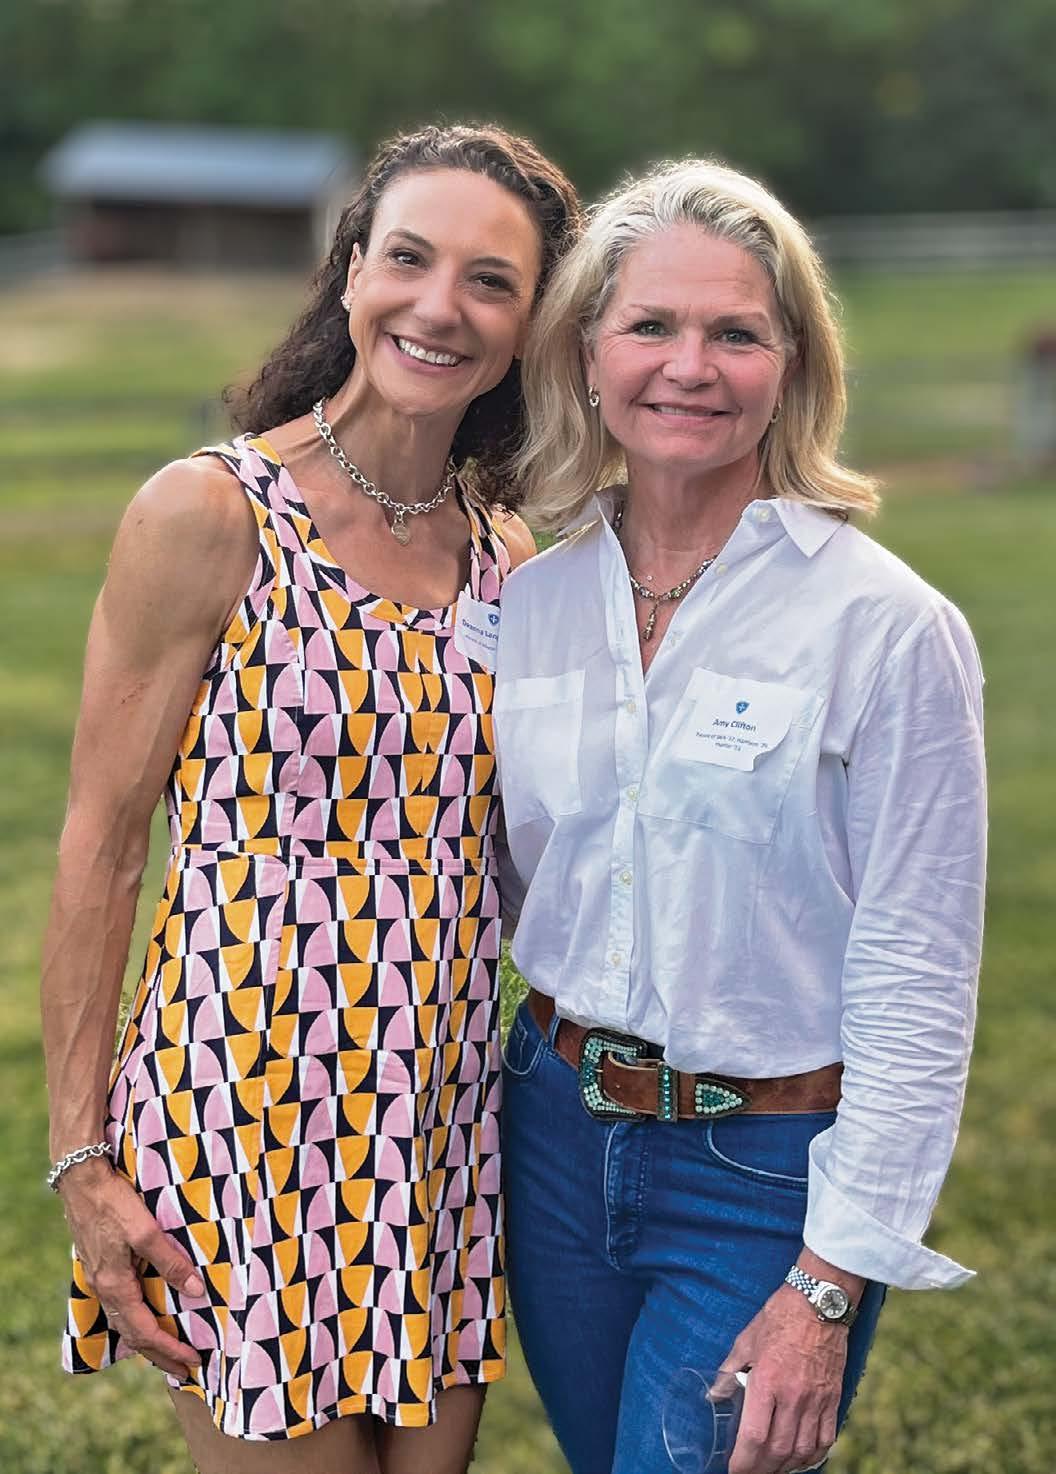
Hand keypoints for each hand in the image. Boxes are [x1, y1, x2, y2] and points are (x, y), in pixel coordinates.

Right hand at [60, 1157, 204, 1377]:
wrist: (82, 1180)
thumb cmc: (114, 1203)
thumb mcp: (147, 1231)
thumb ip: (171, 1261)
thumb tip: (197, 1290)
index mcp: (115, 1286)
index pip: (146, 1332)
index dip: (170, 1349)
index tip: (193, 1361)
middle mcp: (105, 1289)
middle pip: (134, 1335)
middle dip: (160, 1355)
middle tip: (184, 1371)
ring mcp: (101, 1278)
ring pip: (125, 1321)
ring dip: (148, 1339)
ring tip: (168, 1351)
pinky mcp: (102, 1266)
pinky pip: (120, 1305)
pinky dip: (136, 1319)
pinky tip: (146, 1315)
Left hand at [718, 1284, 848, 1473]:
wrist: (819, 1302)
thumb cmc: (779, 1317)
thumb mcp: (746, 1340)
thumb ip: (729, 1371)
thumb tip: (714, 1395)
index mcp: (767, 1381)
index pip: (754, 1437)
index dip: (742, 1462)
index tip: (733, 1471)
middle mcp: (793, 1397)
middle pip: (777, 1451)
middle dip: (761, 1470)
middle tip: (749, 1473)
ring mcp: (816, 1400)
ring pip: (802, 1451)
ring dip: (786, 1467)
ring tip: (772, 1469)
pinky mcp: (833, 1398)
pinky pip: (826, 1438)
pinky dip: (813, 1455)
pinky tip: (801, 1458)